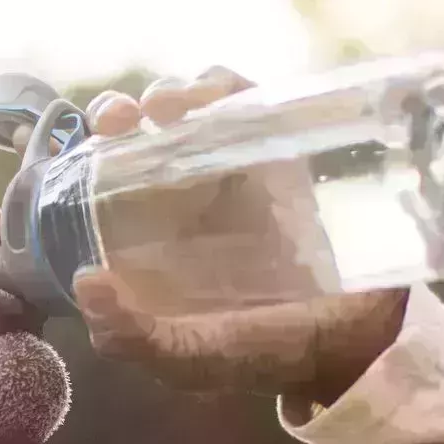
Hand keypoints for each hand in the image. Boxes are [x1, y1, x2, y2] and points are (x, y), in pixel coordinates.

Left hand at [72, 66, 406, 405]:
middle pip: (141, 133)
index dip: (86, 160)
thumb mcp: (195, 358)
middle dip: (117, 113)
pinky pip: (247, 101)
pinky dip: (221, 85)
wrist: (361, 337)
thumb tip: (85, 282)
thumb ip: (135, 339)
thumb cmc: (271, 349)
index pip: (108, 182)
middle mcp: (191, 195)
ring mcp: (239, 167)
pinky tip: (209, 97)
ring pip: (190, 108)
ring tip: (164, 107)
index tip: (82, 155)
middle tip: (116, 120)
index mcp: (157, 238)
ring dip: (168, 92)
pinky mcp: (285, 147)